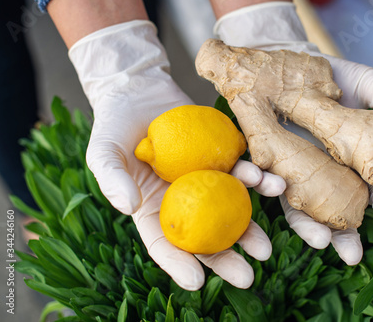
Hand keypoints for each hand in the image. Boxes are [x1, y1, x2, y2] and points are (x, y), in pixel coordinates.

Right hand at [69, 20, 284, 289]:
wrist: (139, 90)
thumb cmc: (115, 125)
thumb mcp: (103, 152)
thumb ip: (111, 179)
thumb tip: (127, 208)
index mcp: (155, 209)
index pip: (166, 245)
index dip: (180, 265)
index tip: (196, 283)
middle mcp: (185, 200)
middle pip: (207, 236)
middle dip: (228, 260)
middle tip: (248, 276)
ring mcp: (207, 179)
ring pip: (232, 207)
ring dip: (251, 225)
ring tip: (266, 242)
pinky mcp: (223, 156)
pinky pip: (242, 170)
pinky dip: (257, 179)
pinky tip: (269, 182)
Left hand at [214, 2, 372, 264]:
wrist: (287, 60)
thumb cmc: (328, 74)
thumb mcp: (356, 78)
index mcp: (353, 160)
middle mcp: (325, 172)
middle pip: (337, 209)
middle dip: (345, 234)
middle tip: (352, 255)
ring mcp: (294, 169)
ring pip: (300, 205)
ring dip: (307, 226)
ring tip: (318, 242)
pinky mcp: (266, 158)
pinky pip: (266, 177)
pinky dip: (268, 185)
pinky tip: (275, 187)